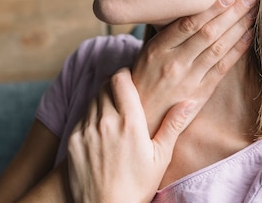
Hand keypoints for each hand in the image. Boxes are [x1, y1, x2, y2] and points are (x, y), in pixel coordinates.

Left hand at [67, 68, 191, 202]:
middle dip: (113, 87)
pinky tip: (100, 132)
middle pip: (104, 86)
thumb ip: (173, 125)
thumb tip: (188, 102)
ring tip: (113, 115)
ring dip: (101, 101)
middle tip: (122, 97)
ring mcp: (86, 130)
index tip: (130, 81)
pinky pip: (81, 118)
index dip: (124, 75)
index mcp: (129, 121)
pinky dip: (90, 118)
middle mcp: (105, 121)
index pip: (120, 79)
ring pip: (92, 100)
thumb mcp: (161, 156)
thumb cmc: (137, 186)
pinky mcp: (73, 140)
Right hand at [132, 0, 256, 135]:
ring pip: (218, 48)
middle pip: (208, 32)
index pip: (188, 23)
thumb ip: (169, 34)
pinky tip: (249, 36)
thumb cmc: (144, 79)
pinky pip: (222, 68)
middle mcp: (174, 62)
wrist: (140, 117)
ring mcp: (189, 79)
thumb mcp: (147, 52)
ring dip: (239, 27)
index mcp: (158, 49)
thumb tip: (193, 9)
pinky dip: (237, 50)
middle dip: (232, 12)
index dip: (211, 7)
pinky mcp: (200, 93)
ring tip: (254, 11)